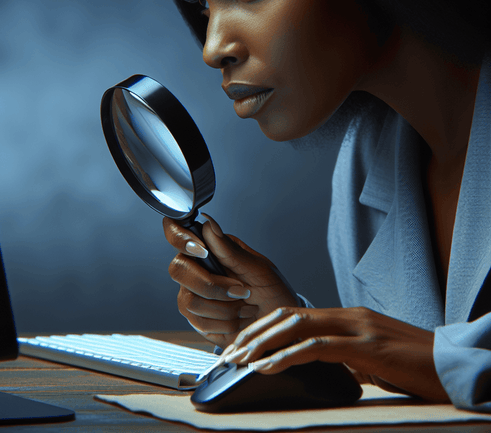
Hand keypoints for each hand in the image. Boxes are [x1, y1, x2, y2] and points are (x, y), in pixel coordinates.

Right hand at [164, 213, 300, 348]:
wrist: (278, 326)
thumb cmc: (272, 291)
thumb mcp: (258, 268)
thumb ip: (230, 249)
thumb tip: (208, 223)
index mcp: (211, 247)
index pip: (178, 232)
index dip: (180, 238)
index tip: (201, 251)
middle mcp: (197, 268)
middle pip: (178, 269)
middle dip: (211, 285)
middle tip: (241, 291)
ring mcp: (193, 293)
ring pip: (188, 299)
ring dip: (224, 308)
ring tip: (245, 307)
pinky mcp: (196, 318)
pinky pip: (197, 321)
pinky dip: (224, 323)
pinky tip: (238, 320)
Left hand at [220, 306, 449, 402]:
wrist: (453, 365)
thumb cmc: (413, 366)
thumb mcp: (371, 359)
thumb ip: (344, 358)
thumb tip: (320, 367)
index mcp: (345, 317)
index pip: (293, 315)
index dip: (262, 329)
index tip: (241, 347)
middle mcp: (346, 315)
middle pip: (287, 316)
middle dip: (253, 334)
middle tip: (228, 354)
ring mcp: (356, 326)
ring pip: (297, 326)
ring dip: (263, 344)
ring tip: (239, 361)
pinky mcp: (366, 345)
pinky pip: (318, 346)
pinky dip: (288, 356)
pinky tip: (269, 367)